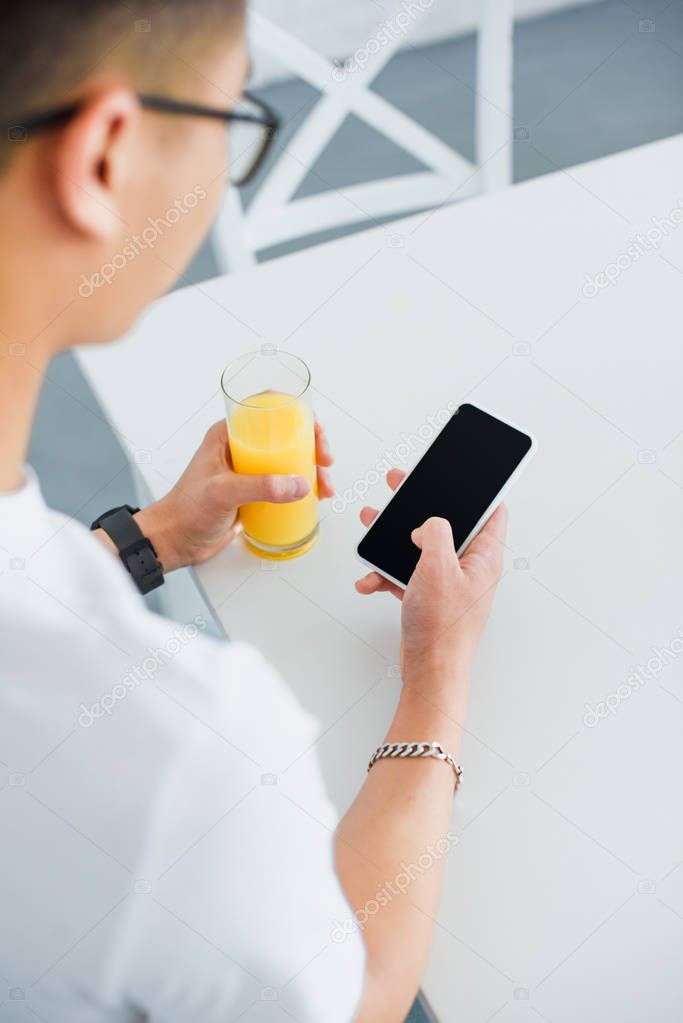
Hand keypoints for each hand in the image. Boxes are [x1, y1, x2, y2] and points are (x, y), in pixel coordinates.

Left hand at [135, 419, 333, 571]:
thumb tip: (297, 484)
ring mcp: (249, 471)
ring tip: (324, 488)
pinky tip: (312, 497)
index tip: (314, 430)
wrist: (175, 541)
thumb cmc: (185, 510)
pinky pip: (284, 484)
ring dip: (311, 470)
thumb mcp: (223, 492)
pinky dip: (302, 488)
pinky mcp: (254, 492)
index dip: (295, 414)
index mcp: (228, 435)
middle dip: (312, 445)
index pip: (266, 409)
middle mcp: (240, 449)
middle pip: (286, 435)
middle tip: (324, 461)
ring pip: (289, 460)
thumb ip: (260, 487)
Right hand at [355, 469, 506, 688]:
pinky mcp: (428, 597)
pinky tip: (370, 579)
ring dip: (393, 539)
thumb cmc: (443, 627)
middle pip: (447, 524)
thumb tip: (429, 523)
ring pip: (420, 548)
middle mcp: (469, 567)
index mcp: (483, 557)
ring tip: (371, 523)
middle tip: (401, 485)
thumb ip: (436, 533)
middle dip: (420, 506)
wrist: (429, 672)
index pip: (492, 512)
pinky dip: (386, 574)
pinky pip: (405, 575)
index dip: (479, 491)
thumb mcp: (439, 567)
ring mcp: (448, 583)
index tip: (463, 473)